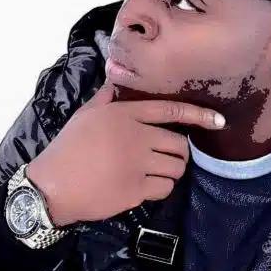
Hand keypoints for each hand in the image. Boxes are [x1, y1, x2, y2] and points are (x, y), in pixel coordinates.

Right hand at [26, 78, 225, 227]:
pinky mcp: (136, 189)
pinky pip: (165, 187)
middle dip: (179, 152)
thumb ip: (106, 98)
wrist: (52, 186)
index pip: (171, 111)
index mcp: (124, 115)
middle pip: (179, 144)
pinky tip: (147, 186)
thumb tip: (117, 81)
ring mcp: (137, 165)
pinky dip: (162, 187)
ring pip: (176, 167)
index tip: (217, 120)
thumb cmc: (67, 150)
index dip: (199, 115)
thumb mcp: (84, 116)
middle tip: (167, 157)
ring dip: (172, 170)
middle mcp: (135, 137)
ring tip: (156, 171)